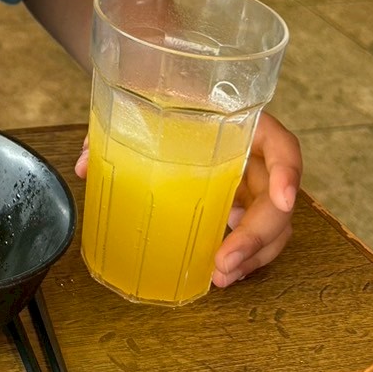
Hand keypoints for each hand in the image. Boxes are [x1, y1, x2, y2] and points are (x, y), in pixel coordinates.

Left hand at [73, 111, 301, 288]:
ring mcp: (251, 186)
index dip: (288, 173)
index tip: (282, 200)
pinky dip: (242, 257)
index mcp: (246, 126)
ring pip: (271, 227)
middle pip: (277, 201)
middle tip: (224, 262)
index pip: (283, 146)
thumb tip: (84, 164)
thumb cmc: (166, 98)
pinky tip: (219, 272)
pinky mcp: (239, 207)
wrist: (165, 94)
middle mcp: (257, 159)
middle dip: (257, 237)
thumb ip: (119, 126)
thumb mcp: (146, 102)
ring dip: (252, 256)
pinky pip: (250, 235)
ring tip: (221, 277)